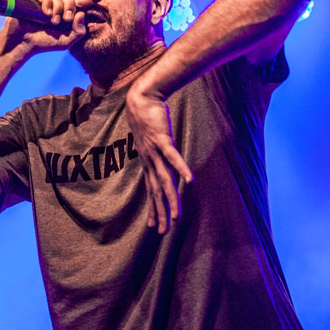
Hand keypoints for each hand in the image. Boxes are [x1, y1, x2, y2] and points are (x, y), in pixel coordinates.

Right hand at [0, 0, 107, 57]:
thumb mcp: (67, 41)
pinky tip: (46, 14)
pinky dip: (47, 3)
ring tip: (53, 21)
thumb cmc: (44, 43)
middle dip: (71, 6)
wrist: (24, 45)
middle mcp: (55, 3)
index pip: (81, 0)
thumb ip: (79, 31)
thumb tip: (82, 13)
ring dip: (58, 8)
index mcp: (65, 11)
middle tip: (66, 19)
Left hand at [126, 84, 192, 233]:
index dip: (153, 209)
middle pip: (156, 192)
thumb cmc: (147, 116)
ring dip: (170, 199)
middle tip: (162, 233)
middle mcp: (149, 160)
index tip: (154, 226)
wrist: (141, 97)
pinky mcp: (162, 139)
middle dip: (160, 213)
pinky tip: (189, 180)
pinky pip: (173, 157)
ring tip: (175, 217)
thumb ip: (156, 149)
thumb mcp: (150, 138)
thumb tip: (161, 156)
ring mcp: (155, 151)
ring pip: (164, 180)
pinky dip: (181, 168)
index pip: (150, 190)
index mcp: (147, 161)